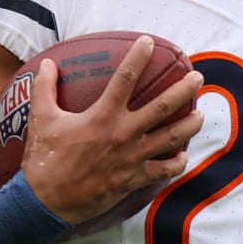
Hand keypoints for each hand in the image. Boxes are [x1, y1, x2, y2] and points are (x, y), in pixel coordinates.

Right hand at [21, 36, 203, 223]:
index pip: (125, 78)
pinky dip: (177, 163)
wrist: (47, 201)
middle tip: (198, 78)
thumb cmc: (44, 159)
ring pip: (171, 138)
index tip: (148, 41)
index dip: (138, 57)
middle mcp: (123, 134)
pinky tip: (183, 156)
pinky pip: (163, 171)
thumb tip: (47, 64)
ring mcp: (132, 157)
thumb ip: (44, 88)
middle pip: (162, 107)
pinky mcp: (134, 179)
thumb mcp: (41, 119)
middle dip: (183, 90)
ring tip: (201, 115)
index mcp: (102, 116)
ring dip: (190, 125)